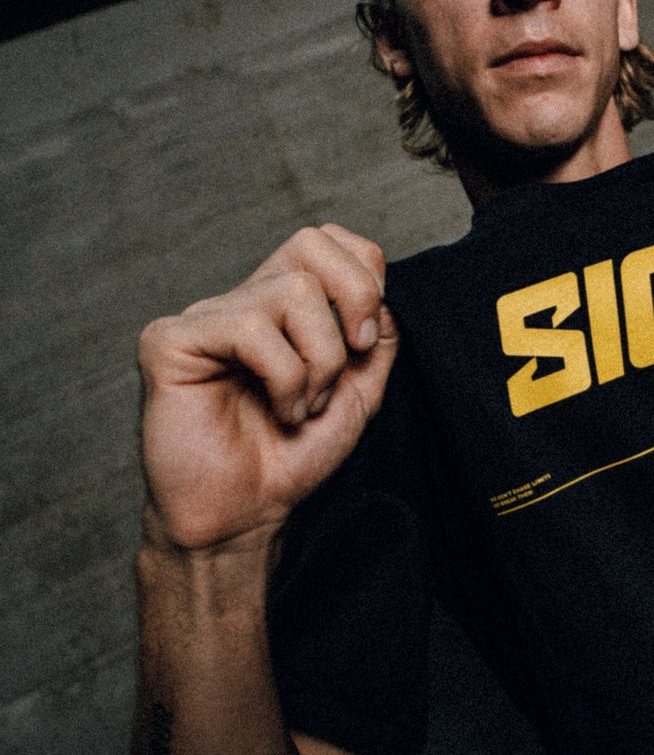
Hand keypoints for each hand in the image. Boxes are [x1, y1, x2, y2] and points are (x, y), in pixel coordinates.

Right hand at [138, 225, 397, 551]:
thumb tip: (382, 286)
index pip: (327, 239)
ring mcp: (204, 317)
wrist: (247, 515)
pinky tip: (278, 411)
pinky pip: (249, 326)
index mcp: (282, 304)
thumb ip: (377, 335)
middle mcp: (242, 300)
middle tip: (349, 362)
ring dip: (319, 362)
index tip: (365, 342)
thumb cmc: (293, 456)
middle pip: (310, 243)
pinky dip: (284, 377)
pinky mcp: (170, 340)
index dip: (363, 277)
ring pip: (292, 292)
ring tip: (302, 407)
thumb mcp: (360, 390)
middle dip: (353, 302)